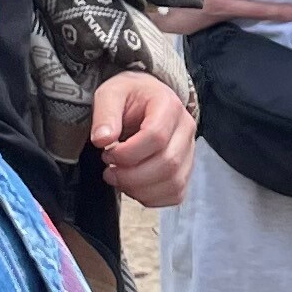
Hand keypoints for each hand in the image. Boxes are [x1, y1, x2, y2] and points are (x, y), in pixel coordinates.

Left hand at [89, 69, 194, 208]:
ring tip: (119, 178)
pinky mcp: (186, 170)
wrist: (146, 99)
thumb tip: (102, 139)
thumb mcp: (110, 94)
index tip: (107, 152)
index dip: (127, 153)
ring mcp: (189, 151)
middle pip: (168, 164)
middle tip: (109, 170)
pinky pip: (175, 194)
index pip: (156, 136)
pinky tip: (133, 186)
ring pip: (173, 183)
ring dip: (140, 189)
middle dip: (131, 175)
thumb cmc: (129, 96)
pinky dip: (151, 198)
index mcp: (169, 106)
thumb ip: (105, 114)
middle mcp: (186, 129)